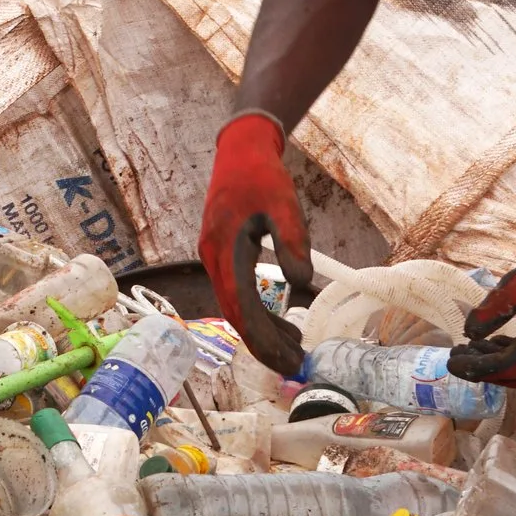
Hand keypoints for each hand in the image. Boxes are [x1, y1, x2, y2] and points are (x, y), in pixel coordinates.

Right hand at [200, 111, 315, 374]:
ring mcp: (214, 256)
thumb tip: (302, 282)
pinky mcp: (221, 253)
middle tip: (296, 366)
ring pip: (235, 305)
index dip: (264, 339)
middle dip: (264, 343)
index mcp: (225, 249)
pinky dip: (258, 312)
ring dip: (262, 330)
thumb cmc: (263, 176)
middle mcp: (214, 258)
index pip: (241, 308)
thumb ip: (291, 242)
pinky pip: (236, 292)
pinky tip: (283, 320)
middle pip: (236, 314)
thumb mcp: (284, 205)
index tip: (289, 360)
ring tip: (295, 347)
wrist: (240, 150)